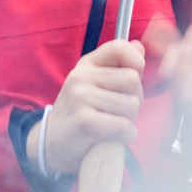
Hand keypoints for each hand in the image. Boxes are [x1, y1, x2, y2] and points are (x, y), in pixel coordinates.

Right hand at [37, 38, 145, 175]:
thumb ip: (118, 65)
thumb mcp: (95, 84)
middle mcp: (80, 77)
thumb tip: (139, 47)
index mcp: (86, 64)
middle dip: (135, 98)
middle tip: (120, 111)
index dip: (136, 62)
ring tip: (114, 124)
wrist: (52, 144)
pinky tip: (115, 137)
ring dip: (130, 120)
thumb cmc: (81, 113)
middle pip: (132, 79)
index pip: (119, 47)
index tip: (132, 81)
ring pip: (131, 104)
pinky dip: (127, 135)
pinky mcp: (85, 122)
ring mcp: (81, 98)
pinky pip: (124, 125)